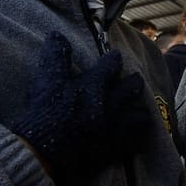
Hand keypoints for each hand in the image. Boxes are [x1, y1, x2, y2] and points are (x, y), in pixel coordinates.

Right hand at [10, 32, 147, 177]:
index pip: (109, 66)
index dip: (113, 60)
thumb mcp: (47, 79)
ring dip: (139, 110)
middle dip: (134, 82)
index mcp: (93, 85)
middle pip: (130, 89)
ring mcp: (113, 127)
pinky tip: (138, 134)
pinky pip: (134, 140)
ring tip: (141, 110)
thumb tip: (57, 35)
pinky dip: (137, 135)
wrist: (43, 150)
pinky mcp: (113, 148)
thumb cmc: (44, 112)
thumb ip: (55, 56)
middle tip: (137, 79)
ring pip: (137, 115)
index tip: (116, 56)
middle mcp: (109, 104)